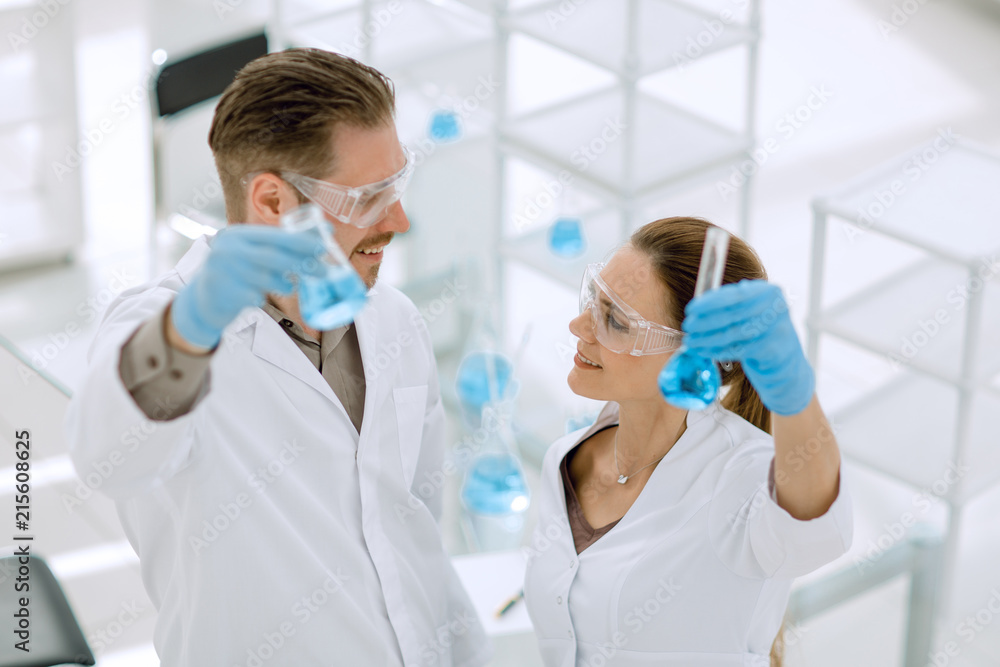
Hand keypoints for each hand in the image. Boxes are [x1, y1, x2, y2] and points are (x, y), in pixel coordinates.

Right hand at [170, 224, 325, 348]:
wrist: (204, 299)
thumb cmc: (236, 272)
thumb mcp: (251, 252)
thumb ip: (280, 245)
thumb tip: (324, 233)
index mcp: (238, 235)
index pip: (275, 236)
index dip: (302, 241)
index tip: (324, 245)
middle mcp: (229, 250)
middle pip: (274, 257)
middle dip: (303, 264)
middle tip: (324, 271)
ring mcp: (224, 272)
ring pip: (267, 279)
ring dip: (285, 283)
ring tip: (291, 285)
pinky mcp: (224, 294)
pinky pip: (256, 296)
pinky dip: (262, 297)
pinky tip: (259, 296)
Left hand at [681, 280, 813, 415]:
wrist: (787, 367)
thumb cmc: (763, 336)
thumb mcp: (753, 314)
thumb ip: (733, 305)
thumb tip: (699, 306)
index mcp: (769, 292)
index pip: (735, 294)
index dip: (710, 302)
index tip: (691, 309)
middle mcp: (776, 308)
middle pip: (733, 314)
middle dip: (705, 321)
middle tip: (687, 326)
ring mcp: (777, 330)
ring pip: (733, 333)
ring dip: (707, 338)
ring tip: (690, 341)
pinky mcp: (772, 351)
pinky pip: (737, 350)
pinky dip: (716, 351)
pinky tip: (702, 351)